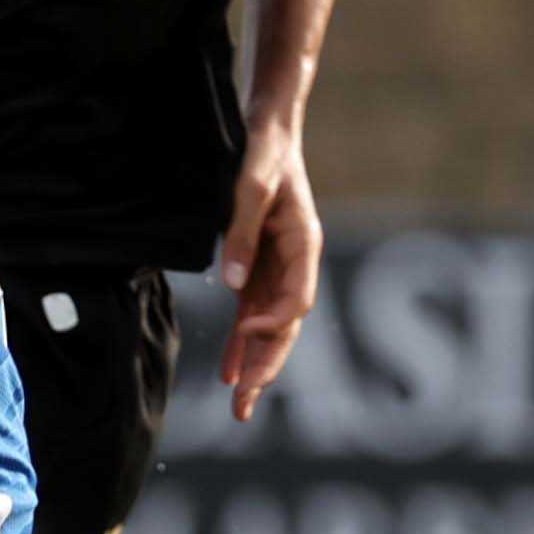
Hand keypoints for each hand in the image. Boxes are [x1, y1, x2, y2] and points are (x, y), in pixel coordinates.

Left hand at [215, 122, 323, 422]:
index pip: (296, 300)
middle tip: (245, 405)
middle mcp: (295, 264)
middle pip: (284, 327)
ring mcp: (277, 269)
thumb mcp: (250, 184)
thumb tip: (231, 286)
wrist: (268, 127)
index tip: (244, 330)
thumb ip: (242, 234)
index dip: (273, 322)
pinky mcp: (258, 268)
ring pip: (268, 328)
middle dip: (265, 367)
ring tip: (239, 406)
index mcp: (304, 244)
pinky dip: (240, 343)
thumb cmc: (264, 149)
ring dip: (254, 365)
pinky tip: (228, 373)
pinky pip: (251, 314)